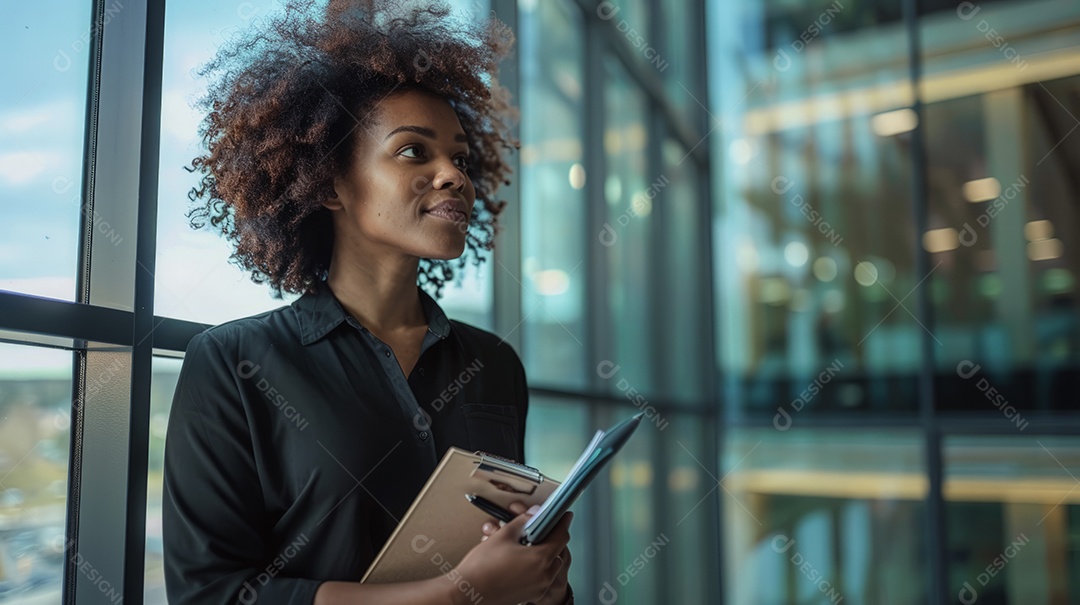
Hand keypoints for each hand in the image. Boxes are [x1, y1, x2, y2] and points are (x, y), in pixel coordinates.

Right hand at [454, 504, 571, 604]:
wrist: (468, 592)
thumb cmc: (482, 567)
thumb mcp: (504, 535)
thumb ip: (523, 521)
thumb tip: (534, 513)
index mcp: (540, 559)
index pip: (561, 536)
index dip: (562, 522)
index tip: (563, 515)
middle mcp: (544, 576)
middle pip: (556, 551)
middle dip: (550, 537)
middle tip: (540, 527)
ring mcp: (538, 587)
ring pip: (549, 565)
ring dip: (542, 553)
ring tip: (526, 544)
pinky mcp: (530, 595)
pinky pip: (540, 577)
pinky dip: (535, 567)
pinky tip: (520, 560)